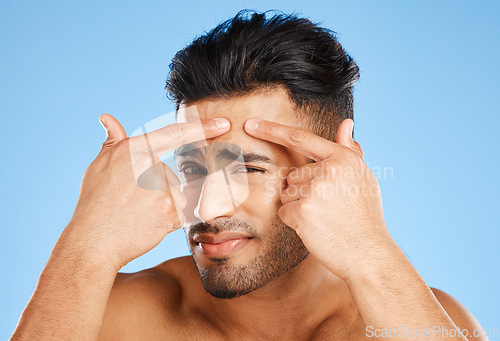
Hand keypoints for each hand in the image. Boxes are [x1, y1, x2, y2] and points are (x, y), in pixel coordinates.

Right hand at [65, 114, 230, 269]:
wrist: (93, 241)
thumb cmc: (95, 203)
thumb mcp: (99, 166)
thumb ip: (113, 142)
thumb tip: (108, 119)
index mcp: (135, 150)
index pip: (175, 134)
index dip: (202, 127)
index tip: (224, 124)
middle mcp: (151, 166)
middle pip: (171, 176)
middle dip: (158, 190)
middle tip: (132, 203)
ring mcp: (164, 189)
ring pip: (177, 196)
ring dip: (164, 206)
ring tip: (137, 214)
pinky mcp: (172, 211)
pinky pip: (180, 213)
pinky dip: (167, 220)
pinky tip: (146, 223)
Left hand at [244, 118, 392, 279]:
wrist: (368, 253)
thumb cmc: (365, 217)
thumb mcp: (364, 177)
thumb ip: (350, 150)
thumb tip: (346, 123)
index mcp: (343, 158)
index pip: (300, 138)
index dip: (272, 129)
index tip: (251, 124)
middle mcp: (328, 170)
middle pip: (293, 175)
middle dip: (303, 190)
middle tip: (328, 208)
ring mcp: (314, 190)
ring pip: (287, 193)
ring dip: (299, 206)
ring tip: (324, 218)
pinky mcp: (302, 211)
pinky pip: (284, 211)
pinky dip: (295, 221)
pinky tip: (316, 228)